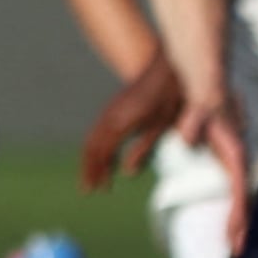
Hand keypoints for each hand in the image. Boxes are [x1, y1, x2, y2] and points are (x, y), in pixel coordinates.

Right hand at [79, 52, 183, 190]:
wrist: (166, 68)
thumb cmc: (169, 97)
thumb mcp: (161, 126)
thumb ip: (143, 150)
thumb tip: (128, 173)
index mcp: (120, 123)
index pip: (101, 153)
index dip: (97, 173)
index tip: (96, 190)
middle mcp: (109, 116)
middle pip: (91, 147)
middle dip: (88, 169)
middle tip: (88, 189)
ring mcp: (110, 110)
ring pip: (92, 138)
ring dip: (91, 159)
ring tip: (94, 177)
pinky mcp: (114, 107)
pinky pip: (98, 130)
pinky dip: (96, 147)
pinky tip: (104, 156)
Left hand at [176, 81, 252, 256]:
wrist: (208, 84)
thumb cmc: (203, 99)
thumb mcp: (198, 109)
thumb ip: (193, 122)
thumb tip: (188, 136)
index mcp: (235, 155)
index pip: (238, 193)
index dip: (237, 217)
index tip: (233, 240)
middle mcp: (239, 161)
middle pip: (243, 200)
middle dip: (240, 227)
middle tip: (235, 253)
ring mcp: (234, 162)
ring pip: (240, 197)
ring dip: (238, 220)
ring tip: (233, 243)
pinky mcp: (228, 160)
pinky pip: (233, 190)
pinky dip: (233, 208)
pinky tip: (228, 221)